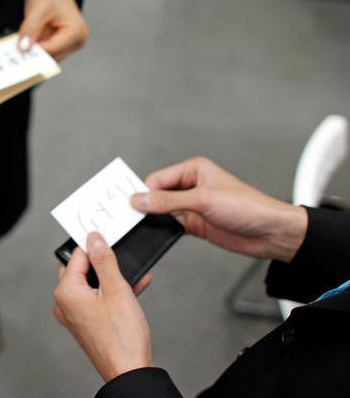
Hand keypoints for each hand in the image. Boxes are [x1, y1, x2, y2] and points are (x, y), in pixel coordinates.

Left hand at [18, 0, 88, 60]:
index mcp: (76, 33)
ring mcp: (70, 45)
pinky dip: (36, 47)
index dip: (34, 50)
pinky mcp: (62, 45)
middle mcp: (77, 42)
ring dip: (35, 50)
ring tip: (25, 38)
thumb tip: (23, 48)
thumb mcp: (39, 8)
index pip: (52, 49)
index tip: (18, 51)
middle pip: (50, 56)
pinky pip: (46, 51)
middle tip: (17, 47)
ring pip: (47, 56)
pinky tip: (29, 40)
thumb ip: (31, 28)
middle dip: (34, 51)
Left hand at [54, 233, 152, 381]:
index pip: (77, 256)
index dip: (95, 245)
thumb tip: (94, 238)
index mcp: (66, 292)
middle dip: (102, 261)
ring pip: (92, 284)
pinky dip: (114, 292)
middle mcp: (65, 303)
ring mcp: (74, 315)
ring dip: (113, 276)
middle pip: (81, 269)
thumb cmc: (121, 336)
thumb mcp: (116, 289)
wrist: (128, 371)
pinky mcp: (86, 323)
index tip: (110, 237)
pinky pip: (98, 299)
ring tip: (135, 273)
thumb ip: (104, 260)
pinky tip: (136, 286)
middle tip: (120, 252)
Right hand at [130, 157, 307, 262]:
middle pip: (158, 193)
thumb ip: (168, 200)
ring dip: (154, 217)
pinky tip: (157, 233)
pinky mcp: (196, 224)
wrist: (271, 233)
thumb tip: (140, 199)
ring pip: (163, 209)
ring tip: (140, 225)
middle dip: (146, 204)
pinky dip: (163, 229)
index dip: (143, 191)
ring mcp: (193, 206)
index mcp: (194, 170)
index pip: (158, 178)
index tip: (130, 205)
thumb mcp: (203, 200)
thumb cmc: (249, 207)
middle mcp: (192, 186)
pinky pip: (172, 225)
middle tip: (130, 215)